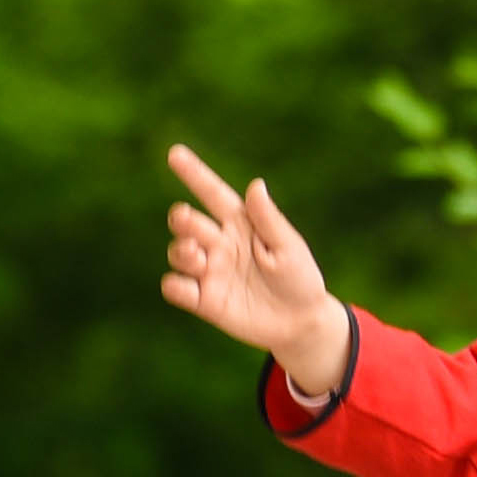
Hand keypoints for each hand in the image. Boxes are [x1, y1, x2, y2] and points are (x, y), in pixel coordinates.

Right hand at [163, 144, 348, 401]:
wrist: (301, 322)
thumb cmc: (299, 277)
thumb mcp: (289, 247)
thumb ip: (268, 220)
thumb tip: (255, 185)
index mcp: (241, 223)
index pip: (213, 193)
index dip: (194, 174)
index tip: (175, 154)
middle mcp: (220, 244)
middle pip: (187, 222)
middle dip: (182, 219)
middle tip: (188, 221)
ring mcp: (210, 272)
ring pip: (178, 252)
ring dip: (180, 251)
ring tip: (199, 258)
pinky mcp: (204, 301)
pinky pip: (176, 288)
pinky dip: (175, 285)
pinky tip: (188, 286)